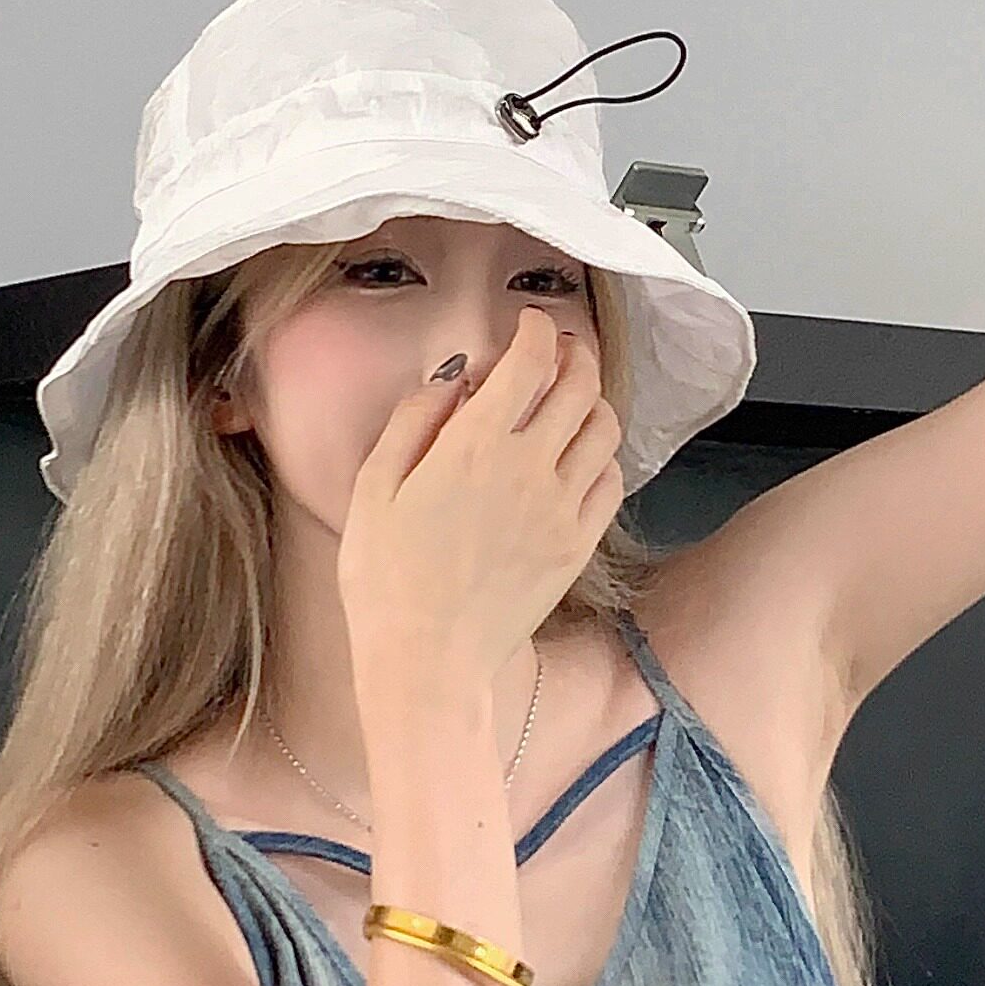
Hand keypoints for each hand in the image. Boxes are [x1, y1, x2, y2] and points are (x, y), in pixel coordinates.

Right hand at [337, 307, 625, 698]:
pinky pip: (611, 481)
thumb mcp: (373, 488)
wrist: (427, 661)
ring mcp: (560, 509)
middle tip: (563, 347)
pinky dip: (604, 456)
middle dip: (575, 352)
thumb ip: (414, 421)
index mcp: (474, 446)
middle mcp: (529, 469)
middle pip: (579, 385)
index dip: (538, 330)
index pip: (530, 360)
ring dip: (594, 399)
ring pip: (604, 429)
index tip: (531, 324)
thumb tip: (451, 377)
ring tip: (576, 395)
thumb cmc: (386, 581)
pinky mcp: (577, 546)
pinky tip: (583, 457)